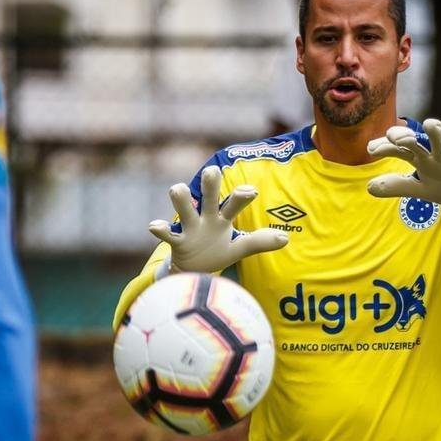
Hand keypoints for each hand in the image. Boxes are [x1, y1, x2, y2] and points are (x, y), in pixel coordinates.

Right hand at [147, 165, 288, 273]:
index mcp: (222, 218)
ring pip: (185, 210)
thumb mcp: (239, 248)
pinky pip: (168, 235)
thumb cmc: (216, 251)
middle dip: (210, 184)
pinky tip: (155, 225)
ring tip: (177, 189)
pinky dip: (161, 229)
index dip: (241, 197)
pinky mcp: (177, 242)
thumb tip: (286, 238)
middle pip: (209, 198)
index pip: (233, 204)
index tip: (251, 191)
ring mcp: (190, 228)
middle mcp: (205, 218)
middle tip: (212, 170)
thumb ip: (259, 241)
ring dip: (181, 200)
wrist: (192, 269)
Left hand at [365, 118, 440, 234]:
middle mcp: (430, 154)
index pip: (398, 148)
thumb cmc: (438, 185)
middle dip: (404, 136)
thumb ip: (395, 186)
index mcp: (417, 158)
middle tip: (393, 136)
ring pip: (440, 141)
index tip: (371, 149)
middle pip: (416, 141)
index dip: (385, 147)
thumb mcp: (415, 188)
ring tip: (429, 124)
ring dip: (435, 132)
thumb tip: (369, 187)